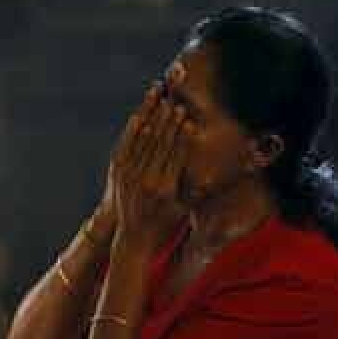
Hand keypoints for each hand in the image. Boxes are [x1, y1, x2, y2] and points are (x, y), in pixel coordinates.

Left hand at [111, 84, 190, 248]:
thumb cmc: (166, 222)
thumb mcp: (186, 208)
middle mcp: (146, 180)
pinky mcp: (117, 172)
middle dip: (168, 122)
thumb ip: (201, 190)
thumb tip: (219, 173)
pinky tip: (139, 115)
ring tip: (160, 102)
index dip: (182, 136)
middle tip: (176, 104)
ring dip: (151, 119)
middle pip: (159, 144)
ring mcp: (129, 175)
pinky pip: (127, 145)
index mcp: (165, 188)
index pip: (175, 155)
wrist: (134, 236)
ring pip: (142, 140)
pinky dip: (133, 130)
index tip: (189, 120)